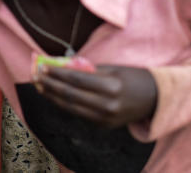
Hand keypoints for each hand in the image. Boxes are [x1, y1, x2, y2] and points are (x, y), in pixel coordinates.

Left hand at [35, 64, 157, 127]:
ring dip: (52, 96)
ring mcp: (105, 118)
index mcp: (111, 86)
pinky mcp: (104, 125)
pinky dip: (64, 104)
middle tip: (35, 76)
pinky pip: (79, 114)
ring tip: (40, 86)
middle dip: (50, 85)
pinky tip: (54, 96)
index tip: (42, 66)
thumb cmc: (133, 78)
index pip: (76, 79)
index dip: (57, 73)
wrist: (155, 99)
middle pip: (70, 95)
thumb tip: (62, 66)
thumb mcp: (113, 68)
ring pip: (71, 107)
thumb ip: (88, 70)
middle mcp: (107, 105)